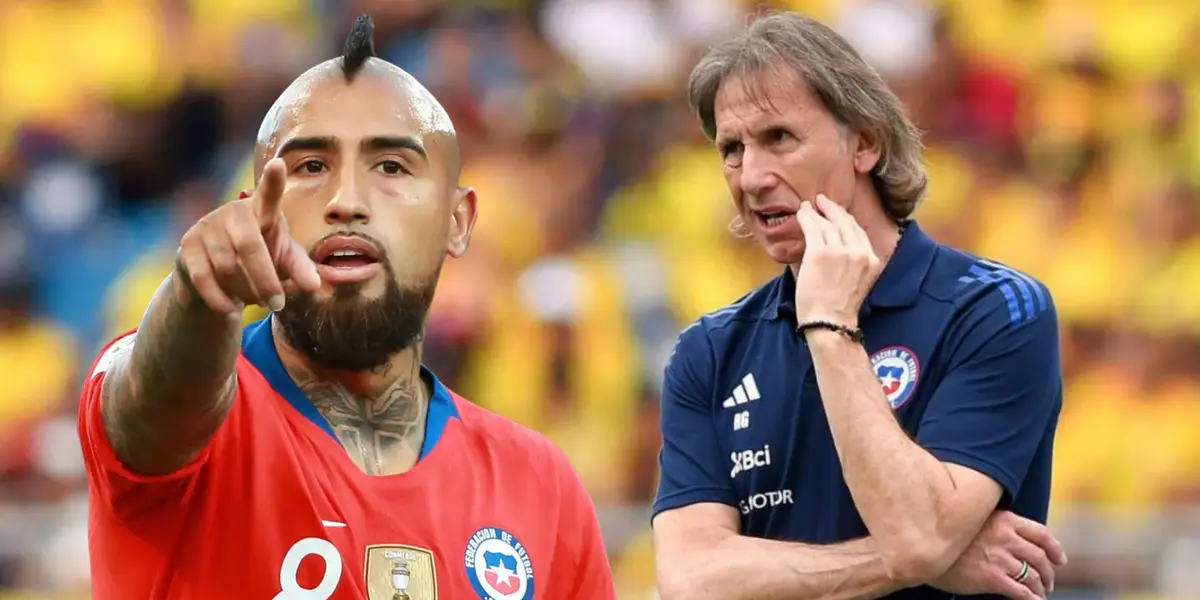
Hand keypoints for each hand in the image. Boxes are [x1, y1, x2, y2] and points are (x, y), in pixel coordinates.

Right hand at [175, 158, 320, 313]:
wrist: (214, 275)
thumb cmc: (258, 261)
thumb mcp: (283, 263)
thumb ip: (300, 269)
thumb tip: (315, 285)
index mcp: (262, 211)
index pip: (269, 194)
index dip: (273, 180)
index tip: (278, 164)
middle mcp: (233, 212)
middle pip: (250, 247)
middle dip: (266, 281)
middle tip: (277, 304)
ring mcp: (207, 226)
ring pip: (228, 267)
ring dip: (246, 292)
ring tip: (256, 301)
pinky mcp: (187, 246)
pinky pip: (205, 278)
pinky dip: (222, 299)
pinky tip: (231, 308)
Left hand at [793, 194, 881, 326]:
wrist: (830, 323)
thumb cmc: (838, 309)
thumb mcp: (857, 282)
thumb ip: (853, 263)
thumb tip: (839, 248)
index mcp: (871, 260)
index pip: (858, 232)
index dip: (846, 219)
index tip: (836, 212)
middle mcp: (859, 252)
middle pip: (845, 223)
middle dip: (832, 209)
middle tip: (821, 200)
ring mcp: (840, 251)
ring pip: (828, 224)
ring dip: (817, 212)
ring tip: (808, 206)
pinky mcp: (820, 252)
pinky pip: (813, 228)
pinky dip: (807, 217)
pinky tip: (802, 212)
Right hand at [933, 511, 1067, 599]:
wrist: (925, 547)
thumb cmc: (946, 534)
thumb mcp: (973, 519)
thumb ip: (996, 525)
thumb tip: (1015, 538)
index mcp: (1004, 519)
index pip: (1041, 533)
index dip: (1055, 549)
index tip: (1060, 560)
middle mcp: (1005, 537)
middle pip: (1039, 557)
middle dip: (1049, 573)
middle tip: (1048, 582)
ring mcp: (999, 558)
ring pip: (1032, 576)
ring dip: (1040, 587)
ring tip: (1039, 593)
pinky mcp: (991, 577)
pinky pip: (1020, 591)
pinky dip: (1031, 599)